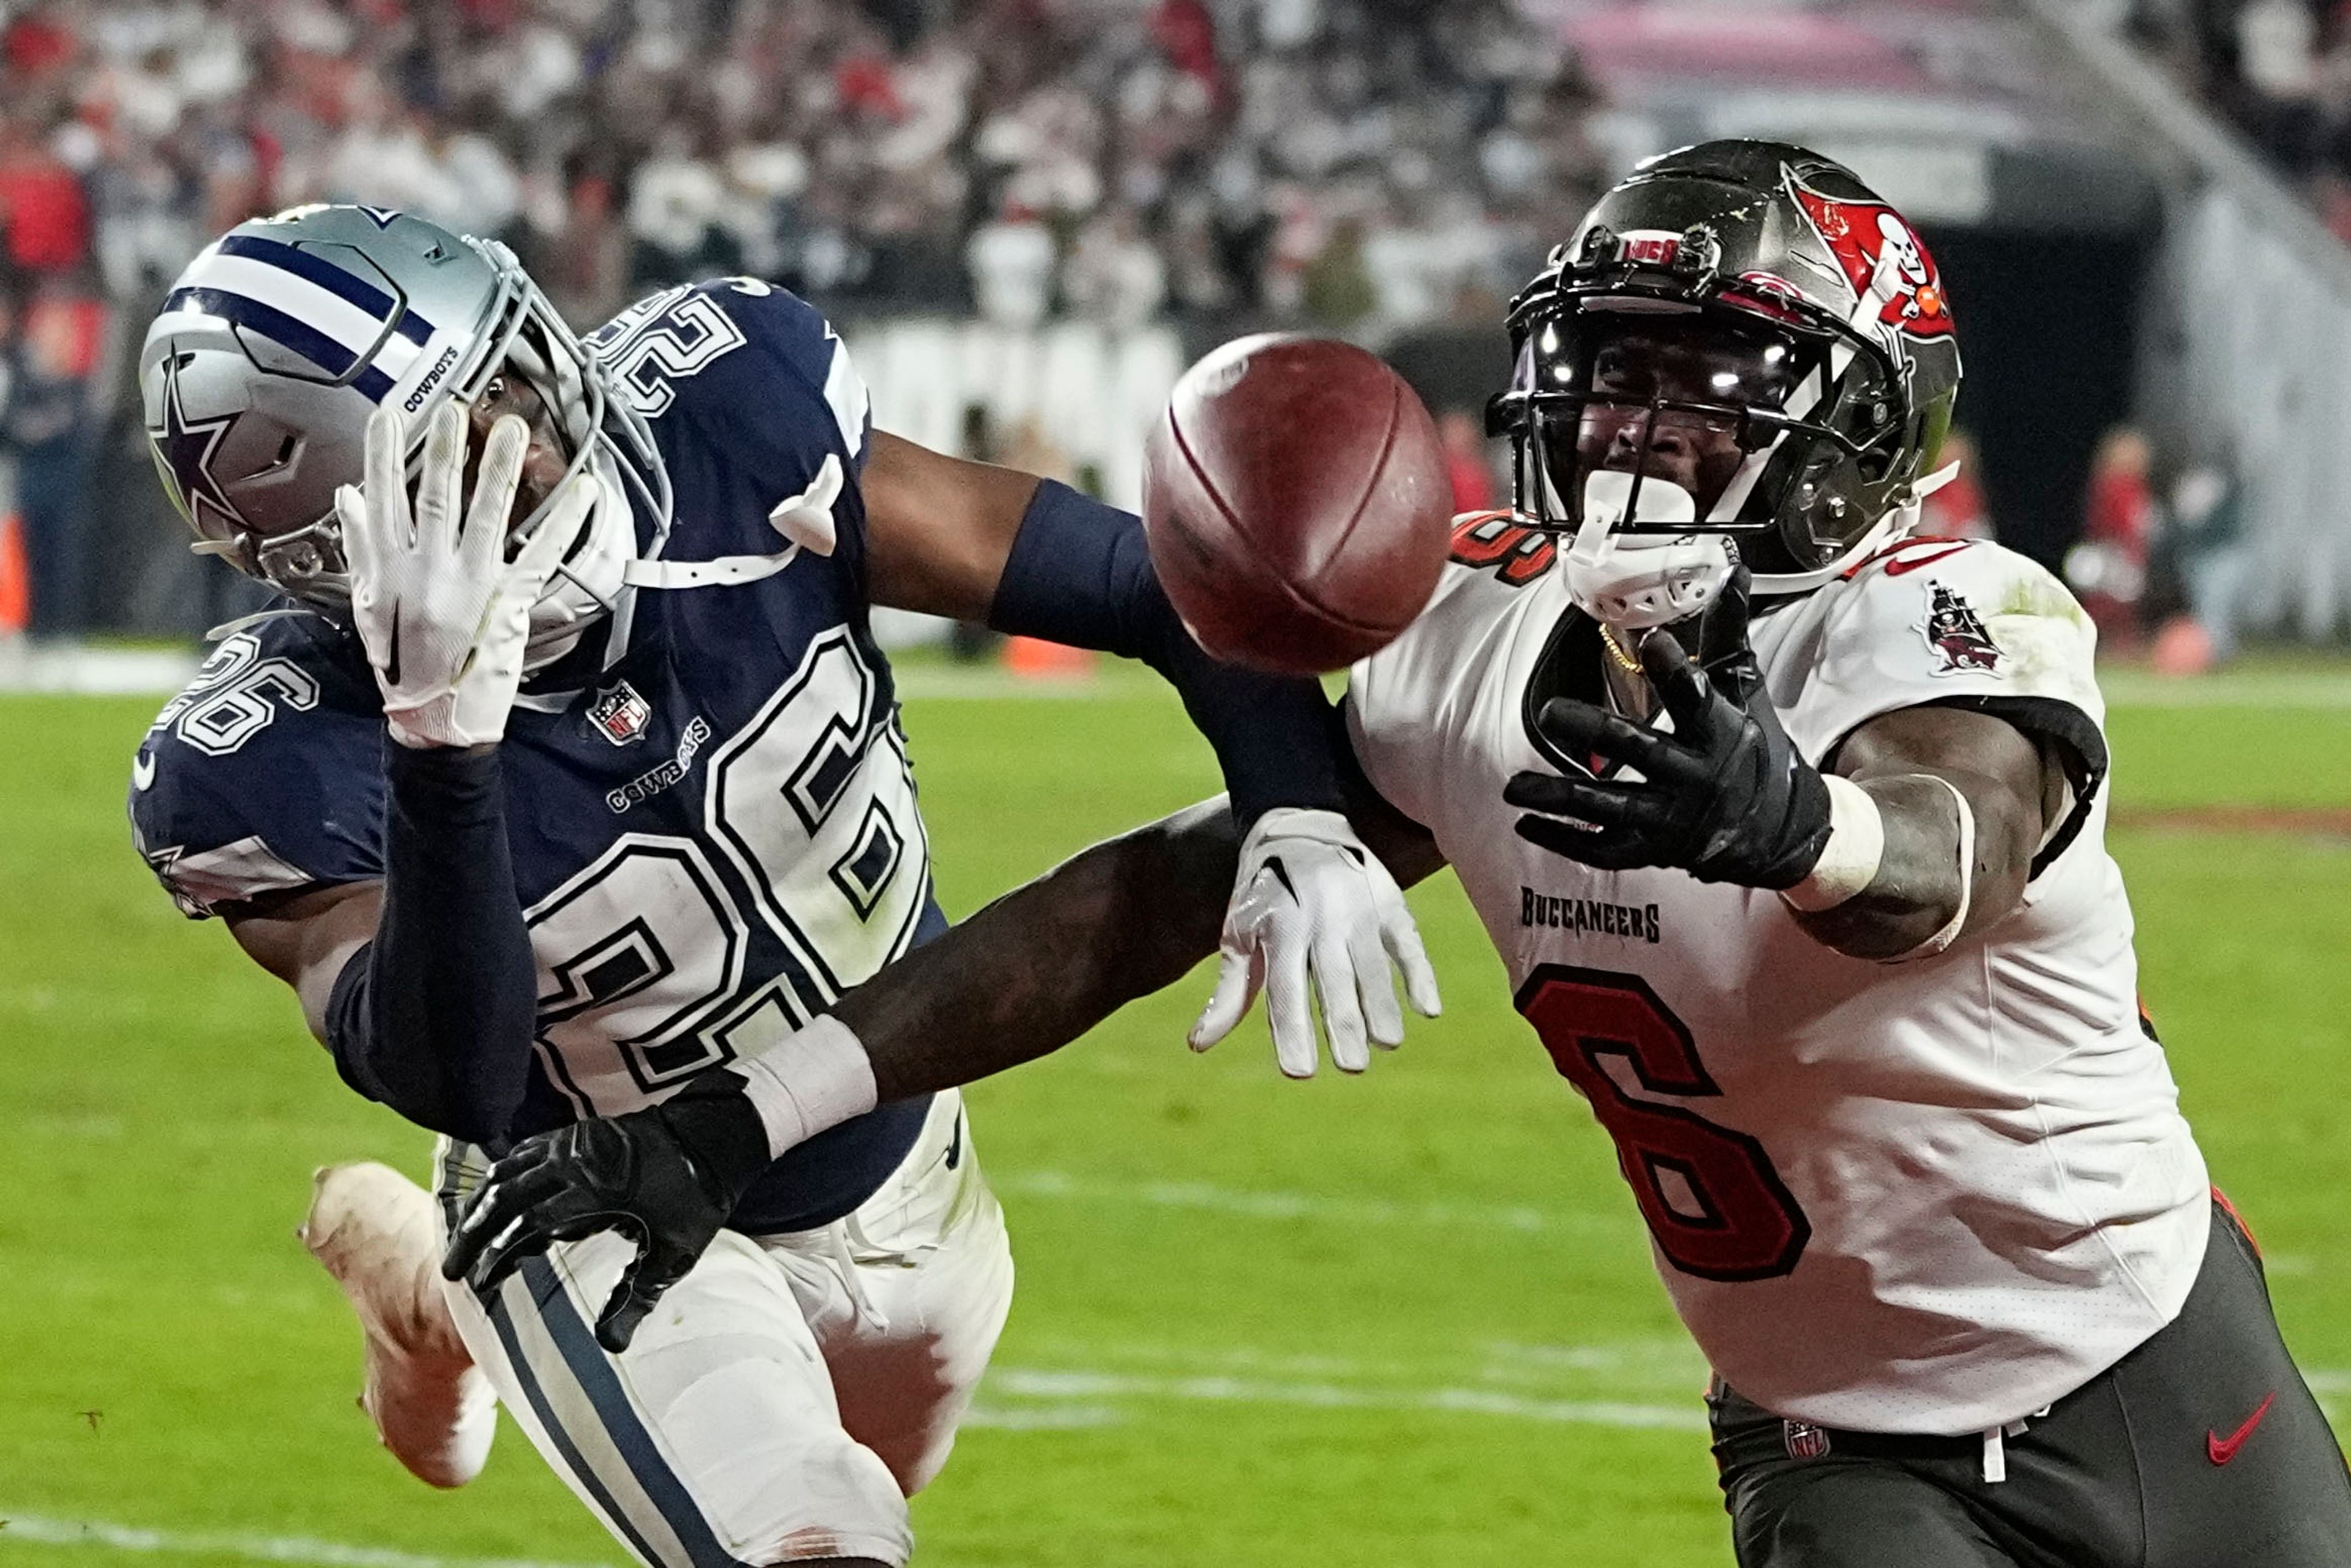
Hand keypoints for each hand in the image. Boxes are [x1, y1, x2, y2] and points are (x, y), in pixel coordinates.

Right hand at [338, 402, 591, 748]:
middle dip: (446, 451)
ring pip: (486, 518)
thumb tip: (348, 496)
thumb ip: (360, 548)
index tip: (389, 416)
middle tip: (456, 409)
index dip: (383, 456)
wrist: (434, 720)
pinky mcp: (509, 605)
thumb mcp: (367, 606)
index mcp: (390, 571)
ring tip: (510, 430)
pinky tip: (583, 492)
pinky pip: (539, 556)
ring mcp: (471, 587)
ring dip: (499, 471)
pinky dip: (564, 524)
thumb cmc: (400, 662)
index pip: (383, 501)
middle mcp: (428, 573)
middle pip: (436, 500)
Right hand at [441, 1087, 763, 1352]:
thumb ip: (637, 1298)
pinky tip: (493, 1205)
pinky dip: (502, 1180)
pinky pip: (524, 1154)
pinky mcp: (575, 1134)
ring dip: (481, 1207)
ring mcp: (572, 1141)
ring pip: (506, 1172)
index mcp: (595, 1189)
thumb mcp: (674, 1255)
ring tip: (465, 1244)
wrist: (716, 1137)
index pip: (527, 1223)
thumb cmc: (698, 1198)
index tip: (483, 1285)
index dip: (499, 1255)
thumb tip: (610, 1346)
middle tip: (454, 1272)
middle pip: (503, 1196)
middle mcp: (575, 1159)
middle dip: (473, 1235)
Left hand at [1188, 808, 1440, 1076]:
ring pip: (1374, 966)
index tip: (1298, 1072)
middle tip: (1351, 1068)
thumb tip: (1197, 1046)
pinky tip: (1426, 1009)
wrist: (1298, 823)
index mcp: (1278, 928)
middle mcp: (1319, 917)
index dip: (1292, 1032)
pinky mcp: (1389, 900)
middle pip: (1334, 982)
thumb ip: (1228, 995)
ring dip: (1381, 1008)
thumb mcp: (1238, 937)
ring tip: (1386, 1044)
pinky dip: (1420, 975)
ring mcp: (1358, 907)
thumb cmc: (1263, 897)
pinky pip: (1408, 942)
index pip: (1285, 990)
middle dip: (1343, 1027)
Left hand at [1503, 577, 1831, 888]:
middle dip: (1595, 732)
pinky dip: (1567, 840)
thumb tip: (1732, 570)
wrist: (1784, 829)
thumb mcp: (1746, 691)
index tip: (1654, 639)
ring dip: (1560, 797)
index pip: (1698, 698)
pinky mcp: (1657, 850)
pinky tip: (1528, 824)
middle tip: (1550, 712)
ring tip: (1514, 785)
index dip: (1675, 670)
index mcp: (1721, 733)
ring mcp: (1674, 819)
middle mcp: (1696, 777)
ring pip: (1612, 807)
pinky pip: (1606, 850)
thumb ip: (1727, 635)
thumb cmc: (1756, 749)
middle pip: (1641, 751)